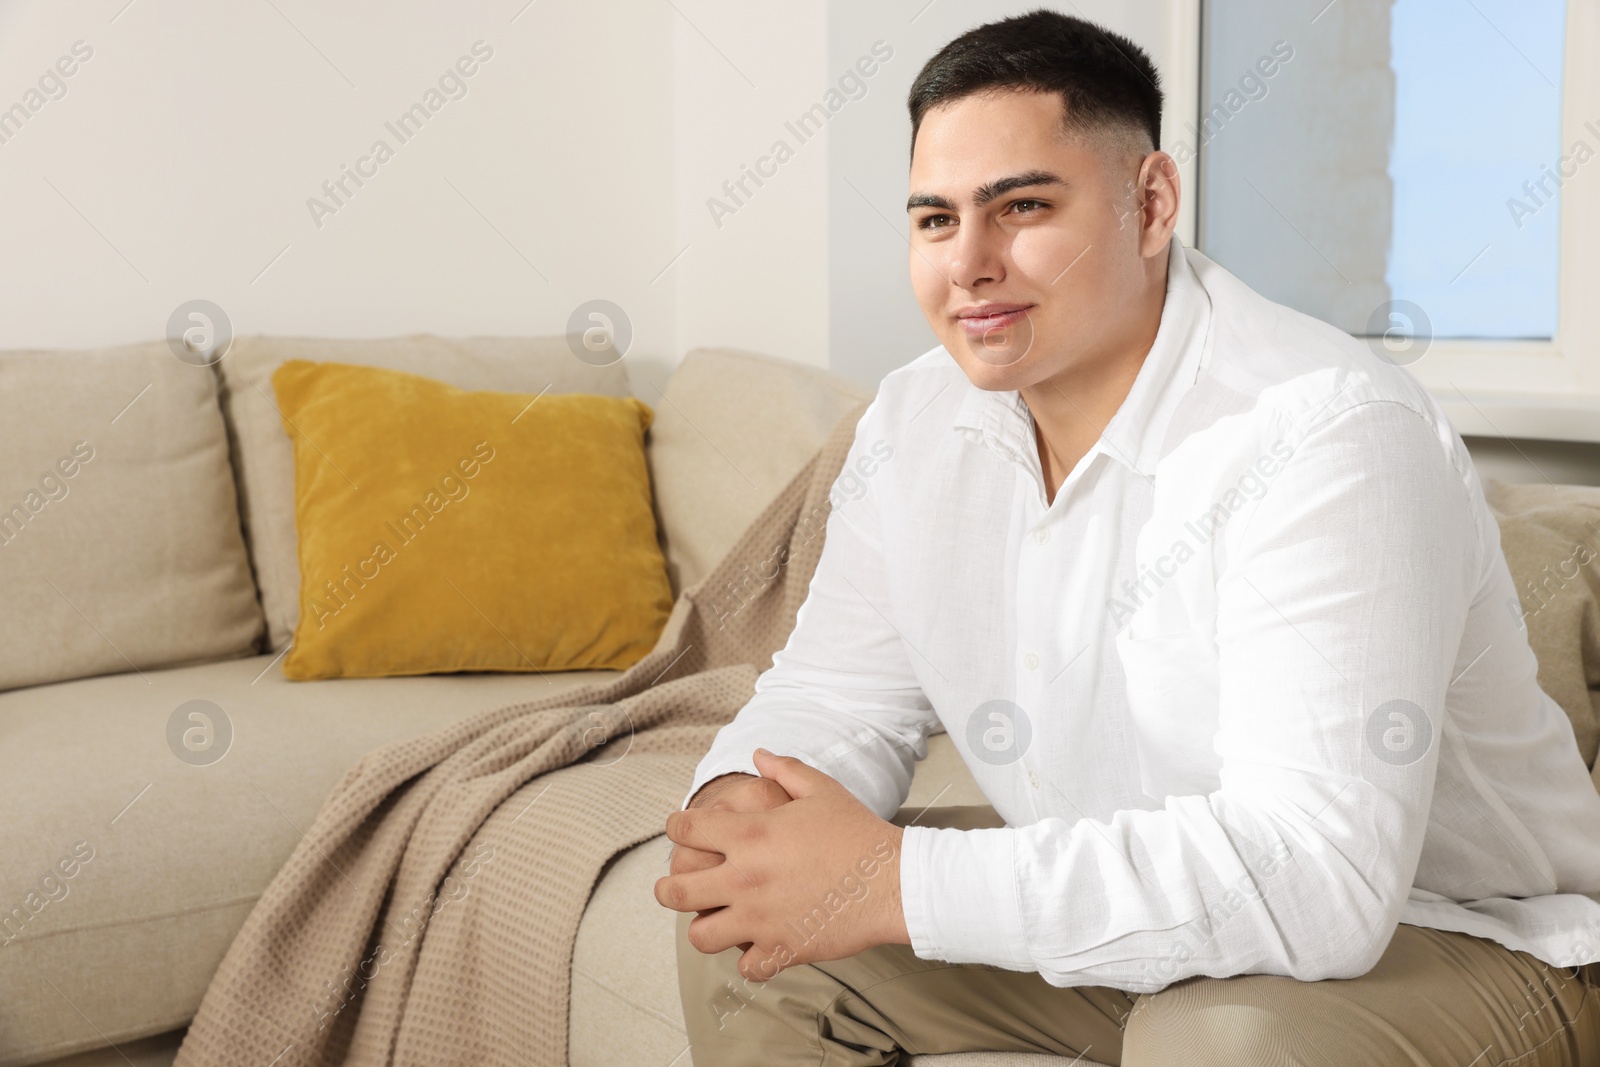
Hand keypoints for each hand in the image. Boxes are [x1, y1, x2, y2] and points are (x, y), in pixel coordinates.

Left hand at [655, 748, 907, 981]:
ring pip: (700, 936)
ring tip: (713, 919)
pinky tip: (756, 944)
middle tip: (673, 886)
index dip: (677, 827)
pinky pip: (746, 966)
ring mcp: (761, 918)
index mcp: (751, 834)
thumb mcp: (821, 789)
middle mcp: (746, 878)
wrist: (894, 880)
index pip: (687, 830)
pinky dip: (748, 957)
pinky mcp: (782, 949)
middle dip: (667, 888)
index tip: (680, 830)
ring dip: (703, 926)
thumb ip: (784, 769)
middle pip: (676, 892)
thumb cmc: (859, 832)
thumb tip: (758, 754)